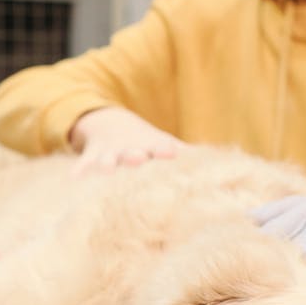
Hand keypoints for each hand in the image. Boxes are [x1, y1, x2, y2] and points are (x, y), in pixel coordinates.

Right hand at [68, 107, 185, 173]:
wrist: (112, 125)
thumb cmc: (148, 146)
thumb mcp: (166, 147)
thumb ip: (189, 158)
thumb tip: (231, 168)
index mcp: (153, 148)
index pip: (160, 148)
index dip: (163, 151)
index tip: (168, 153)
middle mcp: (132, 150)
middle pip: (133, 154)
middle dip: (134, 156)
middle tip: (136, 157)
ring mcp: (110, 154)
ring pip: (107, 160)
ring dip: (107, 164)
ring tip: (107, 170)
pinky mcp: (91, 159)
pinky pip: (84, 166)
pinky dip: (79, 172)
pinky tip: (74, 179)